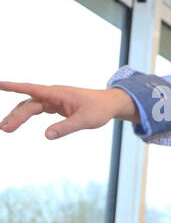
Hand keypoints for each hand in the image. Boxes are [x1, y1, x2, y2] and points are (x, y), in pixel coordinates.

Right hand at [0, 82, 136, 137]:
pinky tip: (16, 122)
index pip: (31, 89)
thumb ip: (66, 128)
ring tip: (6, 128)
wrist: (109, 104)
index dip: (14, 87)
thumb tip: (46, 136)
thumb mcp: (85, 121)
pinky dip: (26, 115)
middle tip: (5, 129)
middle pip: (28, 104)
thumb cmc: (98, 110)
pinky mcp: (54, 105)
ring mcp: (52, 99)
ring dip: (17, 116)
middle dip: (15, 116)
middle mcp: (52, 94)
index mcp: (57, 94)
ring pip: (30, 107)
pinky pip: (36, 109)